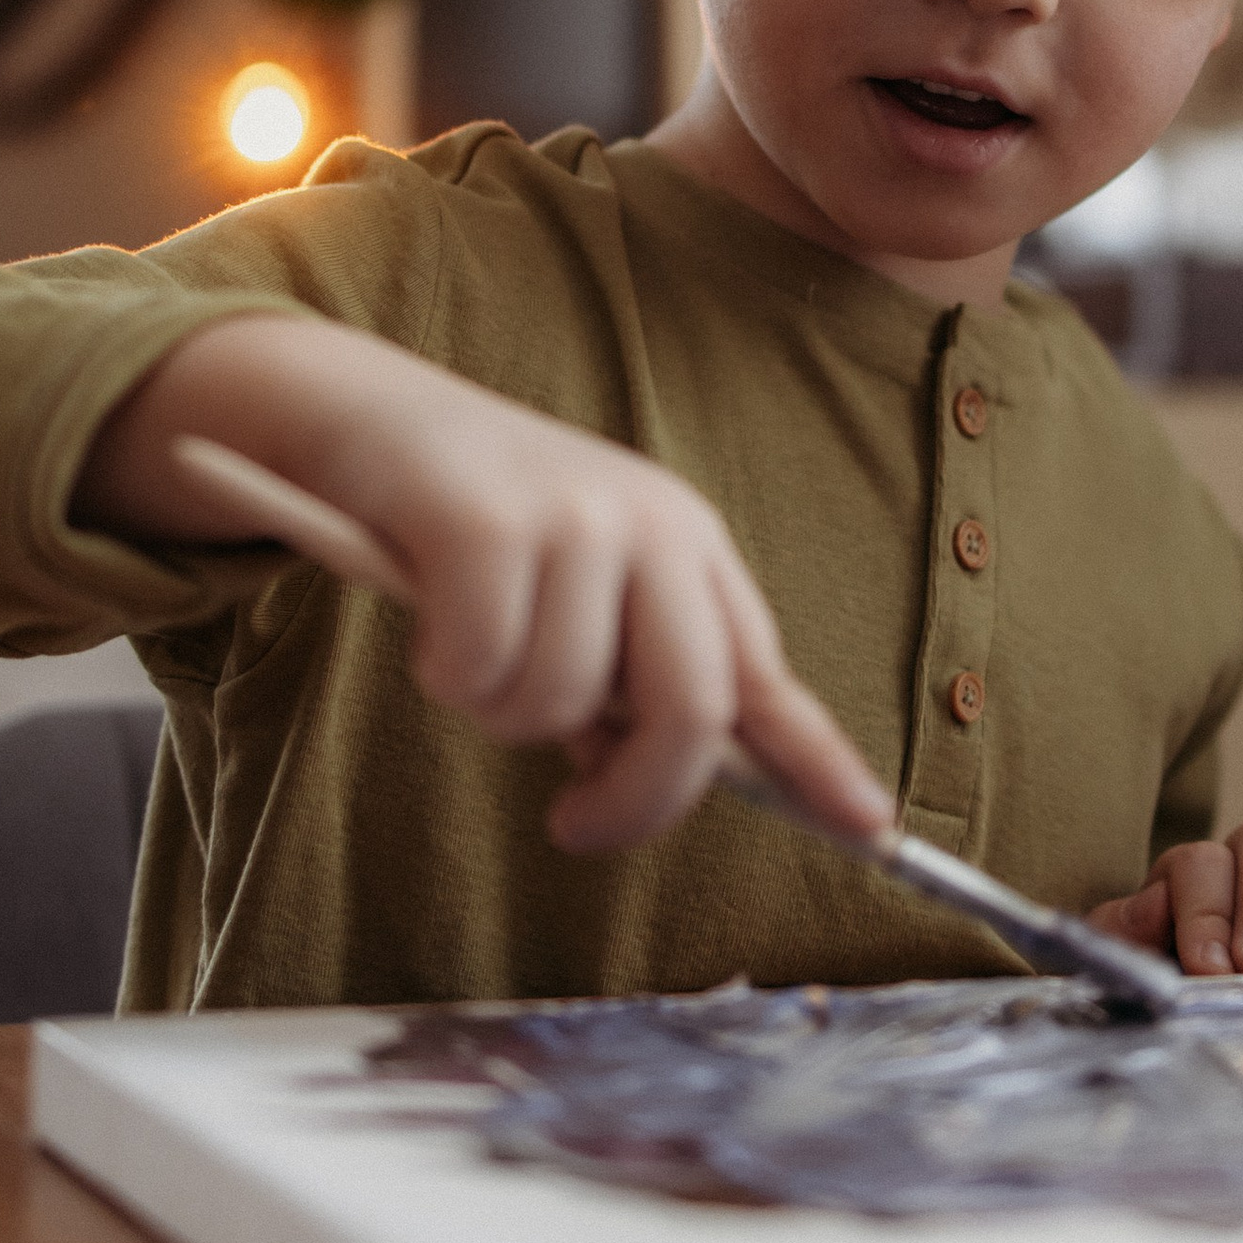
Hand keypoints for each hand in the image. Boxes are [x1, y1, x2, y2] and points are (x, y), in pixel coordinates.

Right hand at [76, 314, 895, 859]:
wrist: (371, 415)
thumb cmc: (477, 526)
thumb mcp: (581, 593)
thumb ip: (629, 681)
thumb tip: (651, 788)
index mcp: (689, 549)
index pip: (768, 677)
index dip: (819, 762)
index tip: (870, 827)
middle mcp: (653, 525)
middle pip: (692, 710)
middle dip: (635, 797)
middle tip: (574, 825)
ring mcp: (575, 515)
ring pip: (561, 705)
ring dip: (502, 715)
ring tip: (473, 656)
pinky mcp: (486, 519)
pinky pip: (480, 668)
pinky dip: (448, 675)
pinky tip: (431, 625)